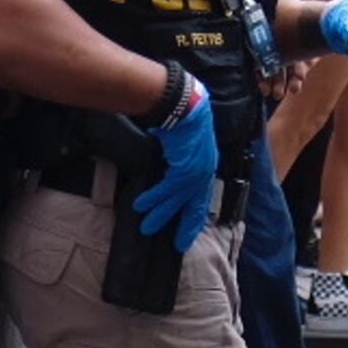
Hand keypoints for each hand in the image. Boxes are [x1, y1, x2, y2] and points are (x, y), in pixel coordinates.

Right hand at [129, 79, 221, 249]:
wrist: (186, 105)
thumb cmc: (184, 117)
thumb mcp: (184, 140)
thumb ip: (178, 154)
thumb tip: (166, 157)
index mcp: (206, 164)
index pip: (201, 195)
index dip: (195, 213)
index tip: (191, 228)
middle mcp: (205, 170)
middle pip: (195, 205)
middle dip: (186, 225)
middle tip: (179, 243)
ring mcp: (196, 171)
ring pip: (178, 200)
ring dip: (162, 214)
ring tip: (147, 227)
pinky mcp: (185, 169)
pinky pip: (168, 189)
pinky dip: (154, 198)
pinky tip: (142, 206)